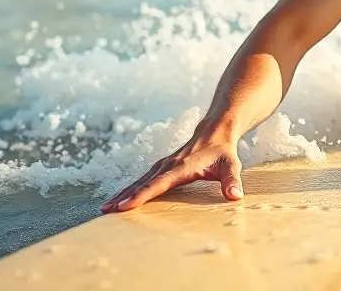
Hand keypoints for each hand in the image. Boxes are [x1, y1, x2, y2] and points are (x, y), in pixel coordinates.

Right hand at [101, 130, 242, 213]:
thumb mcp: (231, 165)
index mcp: (182, 166)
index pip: (159, 183)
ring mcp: (162, 165)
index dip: (142, 195)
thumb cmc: (223, 151)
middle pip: (142, 183)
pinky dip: (130, 189)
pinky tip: (120, 199)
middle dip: (124, 197)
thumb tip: (235, 196)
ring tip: (105, 208)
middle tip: (106, 211)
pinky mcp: (161, 167)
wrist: (216, 130)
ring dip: (122, 193)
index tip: (125, 206)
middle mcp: (168, 165)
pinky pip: (142, 179)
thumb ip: (232, 180)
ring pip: (139, 180)